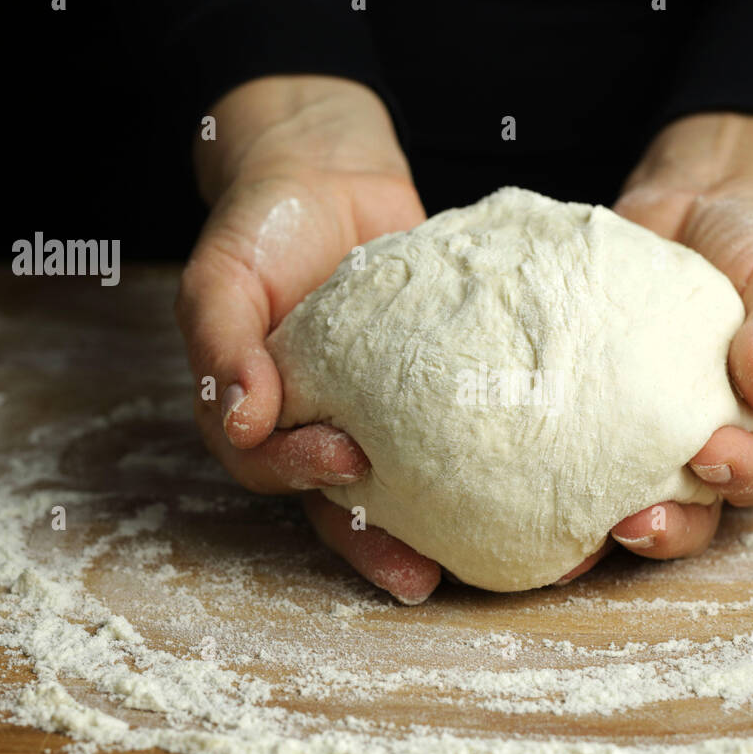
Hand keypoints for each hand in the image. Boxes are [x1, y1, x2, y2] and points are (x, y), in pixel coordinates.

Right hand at [178, 75, 440, 603]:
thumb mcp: (221, 275)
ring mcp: (381, 411)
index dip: (304, 475)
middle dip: (379, 546)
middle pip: (344, 505)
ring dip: (441, 526)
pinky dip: (488, 457)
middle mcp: (320, 425)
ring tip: (491, 560)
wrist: (327, 175)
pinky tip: (531, 477)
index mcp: (263, 415)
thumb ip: (221, 344)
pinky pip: (457, 427)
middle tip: (420, 578)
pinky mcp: (434, 386)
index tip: (346, 457)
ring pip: (408, 484)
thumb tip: (242, 418)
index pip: (274, 467)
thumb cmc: (263, 226)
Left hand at [569, 113, 752, 579]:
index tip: (712, 454)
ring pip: (635, 499)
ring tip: (571, 537)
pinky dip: (551, 480)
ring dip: (605, 526)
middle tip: (634, 521)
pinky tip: (515, 493)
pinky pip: (577, 455)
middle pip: (701, 509)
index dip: (748, 475)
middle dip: (670, 527)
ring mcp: (652, 436)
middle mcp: (718, 441)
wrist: (698, 205)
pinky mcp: (598, 416)